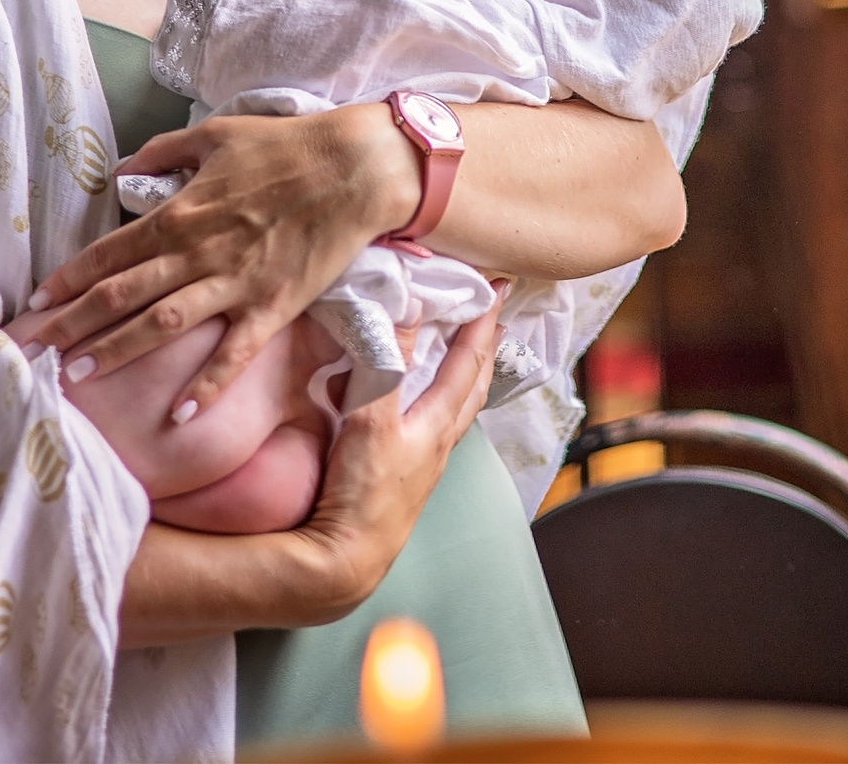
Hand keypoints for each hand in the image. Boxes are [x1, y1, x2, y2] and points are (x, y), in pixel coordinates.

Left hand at [12, 106, 416, 417]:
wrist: (356, 168)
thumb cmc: (287, 146)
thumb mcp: (217, 135)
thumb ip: (163, 152)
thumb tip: (120, 170)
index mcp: (181, 213)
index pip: (109, 253)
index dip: (68, 279)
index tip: (36, 303)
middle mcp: (198, 252)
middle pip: (122, 294)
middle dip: (72, 324)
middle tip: (33, 352)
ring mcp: (235, 284)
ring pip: (162, 325)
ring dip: (116, 352)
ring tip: (77, 377)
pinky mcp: (273, 307)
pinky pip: (234, 353)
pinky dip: (207, 386)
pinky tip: (179, 416)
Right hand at [281, 301, 501, 619]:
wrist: (348, 560)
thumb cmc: (363, 493)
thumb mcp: (372, 419)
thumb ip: (388, 363)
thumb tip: (410, 308)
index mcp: (437, 423)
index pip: (467, 361)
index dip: (482, 322)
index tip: (498, 287)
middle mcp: (439, 442)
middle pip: (473, 385)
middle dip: (484, 348)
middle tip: (494, 316)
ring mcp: (424, 463)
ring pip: (455, 408)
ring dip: (464, 375)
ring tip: (465, 353)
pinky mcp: (406, 478)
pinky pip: (432, 426)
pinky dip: (435, 401)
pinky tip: (421, 405)